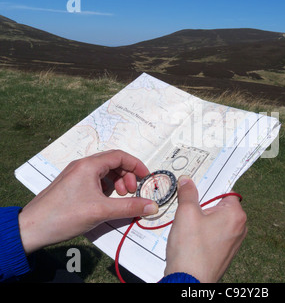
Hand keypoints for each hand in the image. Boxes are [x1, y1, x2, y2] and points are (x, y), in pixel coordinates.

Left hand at [18, 150, 158, 254]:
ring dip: (116, 182)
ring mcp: (75, 175)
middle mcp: (82, 166)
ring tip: (119, 198)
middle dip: (126, 176)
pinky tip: (105, 201)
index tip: (145, 178)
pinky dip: (105, 187)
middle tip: (131, 192)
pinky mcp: (71, 185)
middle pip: (113, 162)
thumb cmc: (64, 215)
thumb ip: (129, 207)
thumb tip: (152, 206)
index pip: (120, 156)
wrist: (31, 228)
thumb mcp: (102, 211)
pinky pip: (94, 180)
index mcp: (89, 165)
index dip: (136, 165)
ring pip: (103, 171)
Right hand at [164, 176, 246, 282]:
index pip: (224, 191)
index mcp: (235, 214)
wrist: (189, 281)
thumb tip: (187, 181)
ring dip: (202, 220)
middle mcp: (239, 227)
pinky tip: (191, 239)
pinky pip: (215, 235)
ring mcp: (233, 242)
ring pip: (216, 221)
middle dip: (203, 206)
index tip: (195, 189)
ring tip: (188, 227)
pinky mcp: (225, 253)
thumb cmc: (191, 250)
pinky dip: (203, 234)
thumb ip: (188, 193)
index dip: (208, 189)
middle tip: (188, 210)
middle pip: (220, 206)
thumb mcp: (186, 213)